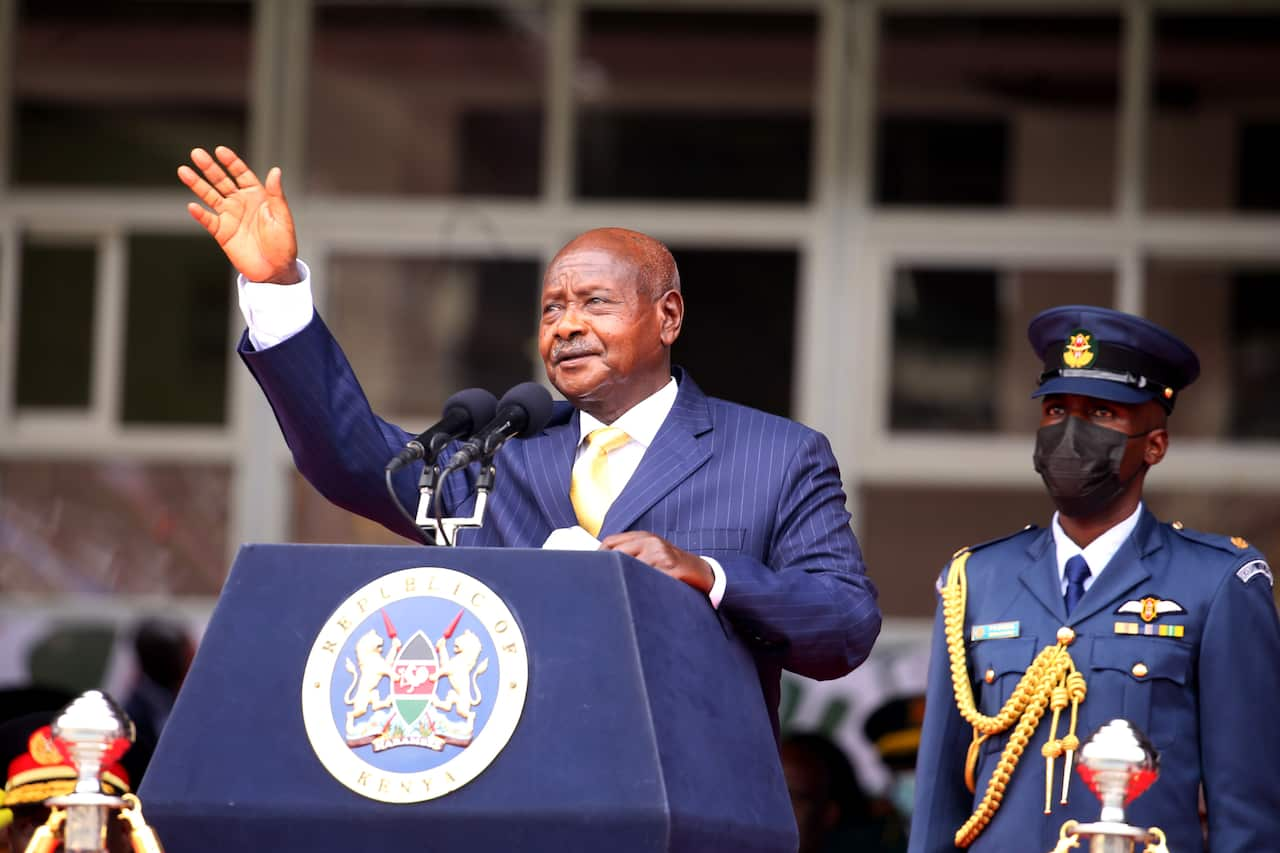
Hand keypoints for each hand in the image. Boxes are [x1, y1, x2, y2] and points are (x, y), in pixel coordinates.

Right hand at [178, 146, 299, 283]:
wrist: (275, 270)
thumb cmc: (283, 244)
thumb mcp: (282, 217)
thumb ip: (276, 194)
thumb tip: (275, 171)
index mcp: (257, 196)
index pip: (241, 174)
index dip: (231, 162)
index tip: (220, 151)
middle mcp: (241, 203)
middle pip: (222, 181)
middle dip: (209, 167)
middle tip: (196, 153)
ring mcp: (230, 217)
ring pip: (210, 196)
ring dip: (197, 184)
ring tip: (183, 171)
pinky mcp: (222, 233)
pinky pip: (208, 221)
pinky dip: (200, 214)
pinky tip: (192, 206)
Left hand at [600, 531, 713, 594]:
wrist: (702, 573)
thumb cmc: (672, 567)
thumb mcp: (652, 554)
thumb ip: (632, 555)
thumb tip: (601, 566)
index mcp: (643, 537)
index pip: (611, 542)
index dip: (598, 556)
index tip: (590, 570)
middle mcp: (651, 541)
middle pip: (616, 555)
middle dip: (607, 571)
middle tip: (598, 586)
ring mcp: (661, 553)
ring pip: (630, 569)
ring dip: (623, 583)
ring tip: (618, 594)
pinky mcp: (670, 567)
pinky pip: (647, 579)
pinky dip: (641, 588)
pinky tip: (640, 595)